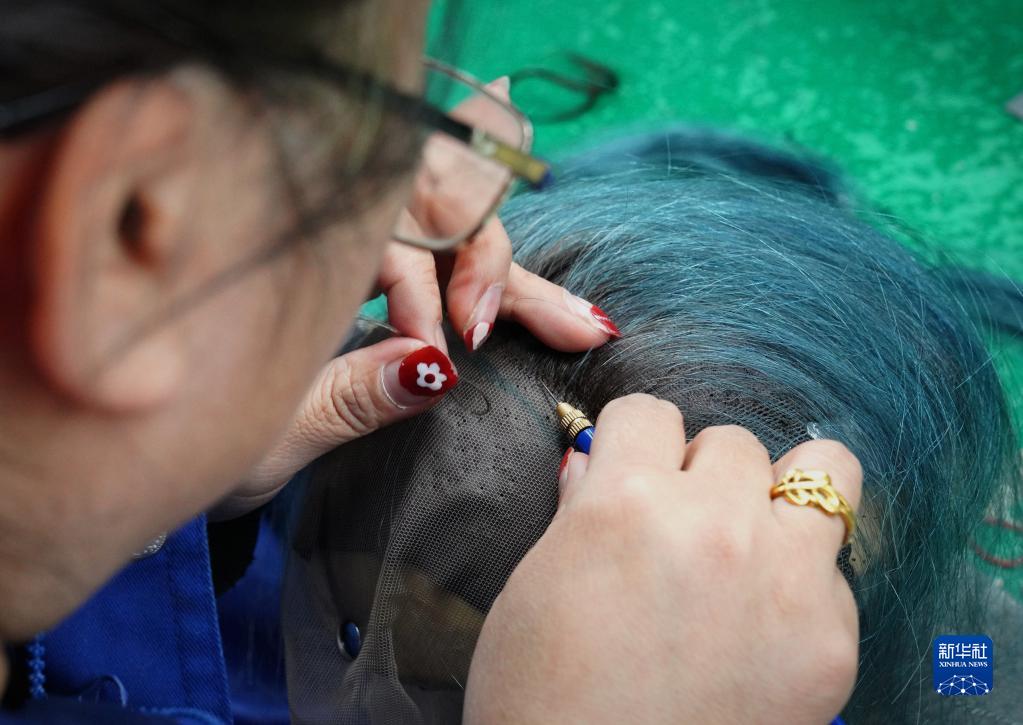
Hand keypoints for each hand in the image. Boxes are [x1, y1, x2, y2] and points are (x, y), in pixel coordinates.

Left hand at [212, 79, 619, 518]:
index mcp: (290, 250)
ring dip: (522, 282)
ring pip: (454, 242)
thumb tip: (437, 369)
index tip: (442, 354)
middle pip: (440, 217)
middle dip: (506, 271)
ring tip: (587, 326)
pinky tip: (547, 314)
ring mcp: (352, 255)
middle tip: (573, 330)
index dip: (429, 288)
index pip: (390, 233)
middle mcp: (327, 235)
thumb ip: (348, 396)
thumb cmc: (187, 439)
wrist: (162, 452)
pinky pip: (447, 273)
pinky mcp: (370, 286)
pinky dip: (502, 294)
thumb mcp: (268, 427)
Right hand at [465, 394, 861, 724]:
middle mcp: (713, 523)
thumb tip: (593, 463)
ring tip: (755, 534)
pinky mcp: (831, 640)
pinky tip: (763, 623)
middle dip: (700, 475)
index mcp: (625, 502)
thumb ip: (577, 512)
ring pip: (826, 469)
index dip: (632, 443)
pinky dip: (801, 580)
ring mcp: (784, 579)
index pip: (649, 412)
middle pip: (731, 441)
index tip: (631, 471)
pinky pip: (832, 570)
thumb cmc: (540, 699)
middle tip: (680, 528)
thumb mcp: (533, 589)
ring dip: (783, 493)